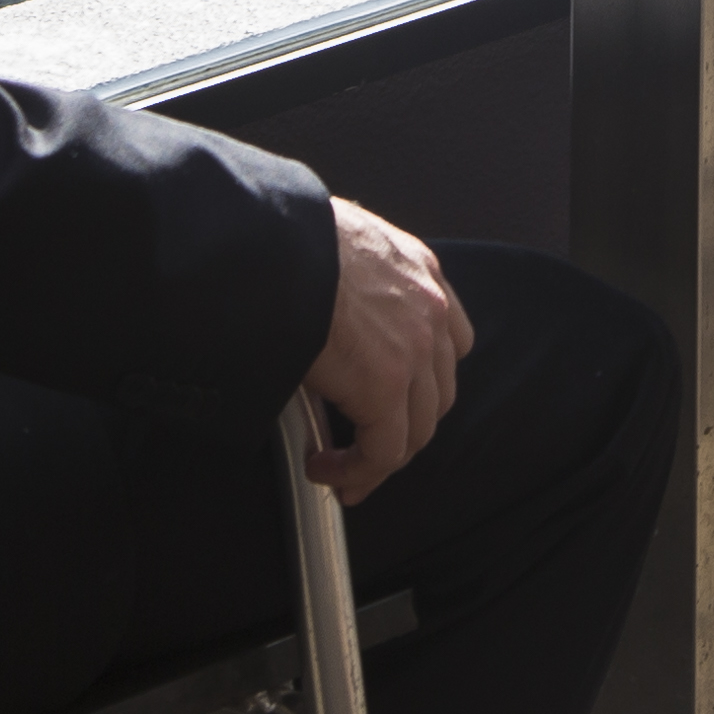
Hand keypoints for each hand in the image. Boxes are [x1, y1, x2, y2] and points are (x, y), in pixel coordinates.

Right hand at [298, 197, 472, 502]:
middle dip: (402, 428)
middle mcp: (428, 309)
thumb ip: (351, 280)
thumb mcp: (336, 243)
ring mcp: (413, 349)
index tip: (393, 404)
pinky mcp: (384, 385)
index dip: (421, 383)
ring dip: (378, 457)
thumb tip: (324, 307)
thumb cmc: (283, 241)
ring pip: (415, 430)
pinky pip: (383, 452)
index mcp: (418, 269)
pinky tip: (325, 469)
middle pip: (436, 393)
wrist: (266, 248)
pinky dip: (356, 471)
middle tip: (366, 448)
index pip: (447, 341)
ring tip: (340, 469)